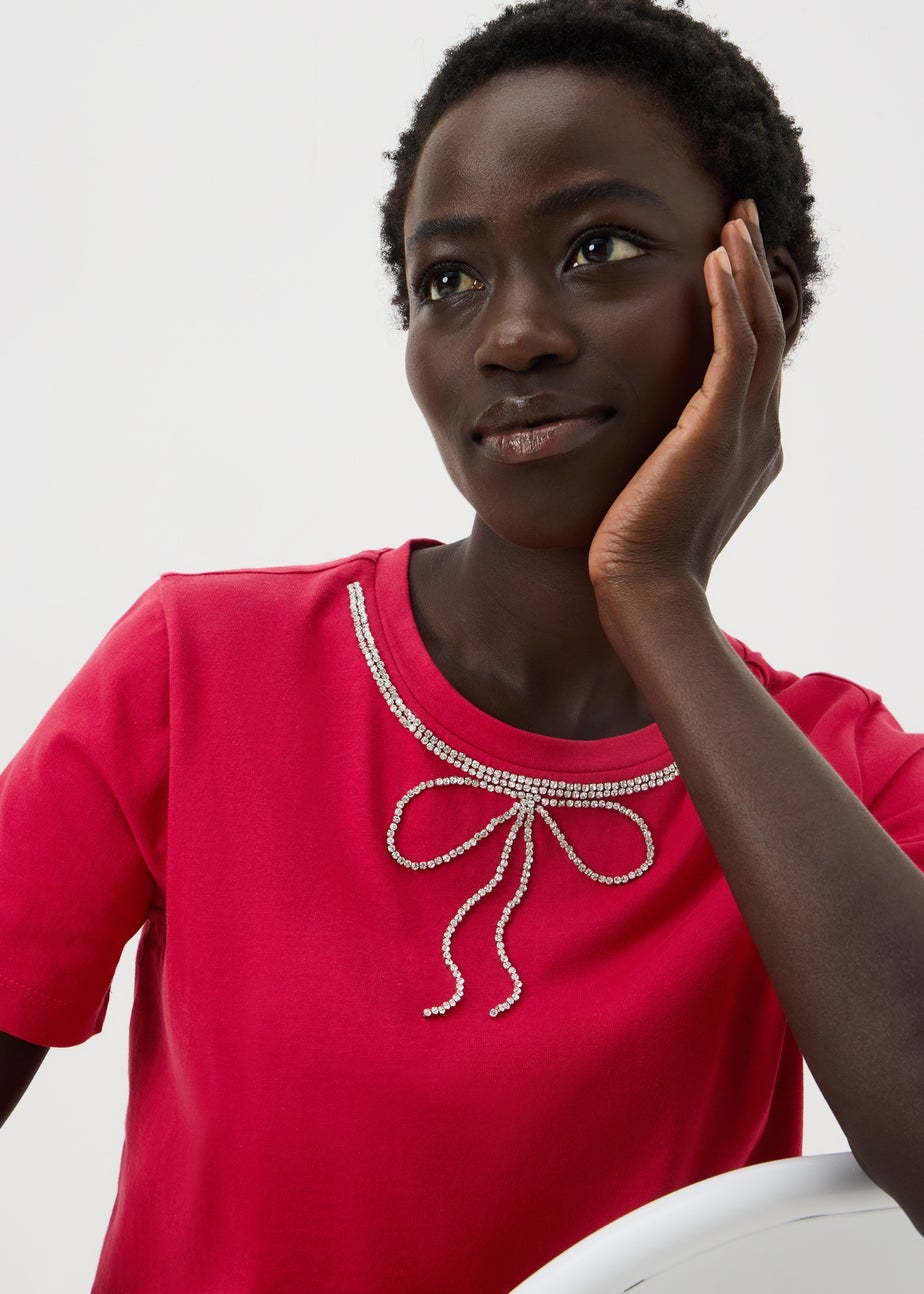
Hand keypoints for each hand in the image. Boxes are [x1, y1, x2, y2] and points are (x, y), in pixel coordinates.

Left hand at [587, 199, 786, 601]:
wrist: (642, 590)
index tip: (725, 260)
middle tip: (741, 220)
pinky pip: (735, 347)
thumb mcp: (656, 487)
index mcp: (746, 445)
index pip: (753, 359)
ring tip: (732, 221)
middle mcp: (759, 432)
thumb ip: (664, 452)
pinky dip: (728, 300)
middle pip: (769, 333)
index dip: (745, 305)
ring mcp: (746, 431)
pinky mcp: (719, 431)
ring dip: (746, 271)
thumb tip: (640, 434)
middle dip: (754, 273)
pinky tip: (713, 260)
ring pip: (761, 330)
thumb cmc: (636, 549)